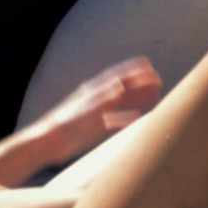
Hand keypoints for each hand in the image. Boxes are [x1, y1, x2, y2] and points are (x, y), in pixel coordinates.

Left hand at [29, 58, 163, 164]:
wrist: (48, 142)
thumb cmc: (66, 124)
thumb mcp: (88, 109)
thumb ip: (105, 98)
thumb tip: (121, 86)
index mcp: (95, 89)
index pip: (119, 76)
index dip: (135, 71)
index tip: (150, 66)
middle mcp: (97, 98)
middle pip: (123, 88)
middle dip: (141, 84)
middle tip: (159, 82)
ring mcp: (96, 112)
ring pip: (121, 103)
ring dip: (137, 99)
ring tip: (154, 98)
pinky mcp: (93, 128)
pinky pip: (115, 120)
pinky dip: (127, 118)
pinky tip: (135, 121)